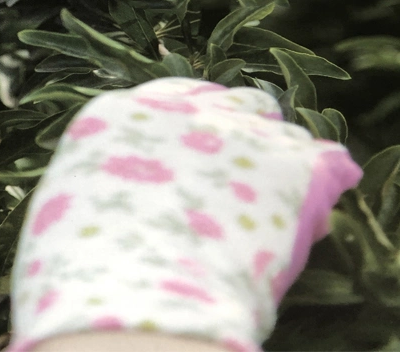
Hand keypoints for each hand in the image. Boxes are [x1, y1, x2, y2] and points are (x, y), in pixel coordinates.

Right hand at [9, 77, 361, 351]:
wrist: (133, 302)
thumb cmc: (84, 271)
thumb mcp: (73, 211)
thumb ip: (106, 182)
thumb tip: (126, 194)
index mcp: (122, 115)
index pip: (170, 98)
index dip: (190, 125)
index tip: (198, 148)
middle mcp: (182, 110)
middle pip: (229, 101)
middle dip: (238, 129)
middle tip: (241, 172)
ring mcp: (237, 132)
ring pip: (278, 127)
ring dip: (278, 154)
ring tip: (276, 198)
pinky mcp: (287, 168)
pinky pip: (326, 160)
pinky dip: (324, 180)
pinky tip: (319, 210)